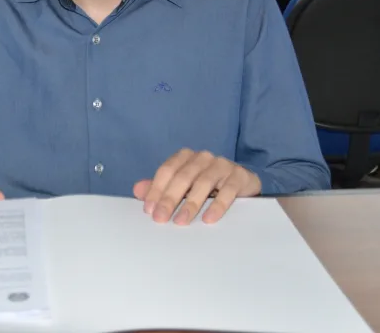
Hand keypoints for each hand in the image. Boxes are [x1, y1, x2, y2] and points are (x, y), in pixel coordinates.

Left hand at [133, 149, 261, 224]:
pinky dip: (217, 205)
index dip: (156, 189)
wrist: (243, 184)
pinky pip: (228, 190)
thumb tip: (137, 191)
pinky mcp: (239, 176)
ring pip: (203, 183)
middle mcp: (203, 157)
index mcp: (185, 157)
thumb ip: (160, 188)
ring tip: (181, 222)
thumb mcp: (182, 187)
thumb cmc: (207, 186)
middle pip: (183, 177)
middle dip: (169, 199)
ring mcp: (222, 165)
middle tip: (160, 218)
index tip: (149, 210)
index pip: (166, 171)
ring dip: (191, 204)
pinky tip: (209, 219)